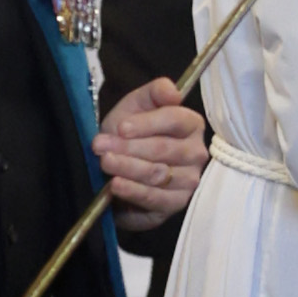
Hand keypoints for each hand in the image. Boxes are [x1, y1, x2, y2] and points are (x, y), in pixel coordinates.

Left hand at [96, 81, 207, 231]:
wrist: (118, 165)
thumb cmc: (130, 132)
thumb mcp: (137, 105)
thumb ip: (155, 92)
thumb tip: (173, 92)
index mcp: (191, 124)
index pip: (175, 120)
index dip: (147, 124)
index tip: (121, 127)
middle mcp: (196, 153)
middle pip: (164, 149)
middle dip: (129, 147)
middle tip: (101, 146)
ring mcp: (189, 181)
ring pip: (158, 174)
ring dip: (128, 168)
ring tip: (105, 162)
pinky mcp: (176, 204)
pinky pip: (156, 199)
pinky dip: (133, 191)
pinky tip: (116, 185)